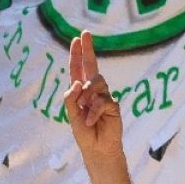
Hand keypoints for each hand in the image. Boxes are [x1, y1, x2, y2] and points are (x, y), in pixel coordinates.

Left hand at [64, 33, 122, 167]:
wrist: (98, 149)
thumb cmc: (84, 133)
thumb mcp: (71, 115)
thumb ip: (71, 98)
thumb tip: (78, 83)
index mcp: (81, 92)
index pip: (78, 69)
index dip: (77, 54)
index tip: (77, 39)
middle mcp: (93, 91)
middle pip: (91, 66)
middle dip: (88, 50)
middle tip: (85, 34)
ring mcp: (105, 97)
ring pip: (96, 83)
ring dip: (87, 96)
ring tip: (84, 111)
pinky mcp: (113, 105)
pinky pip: (102, 100)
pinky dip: (93, 111)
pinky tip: (91, 121)